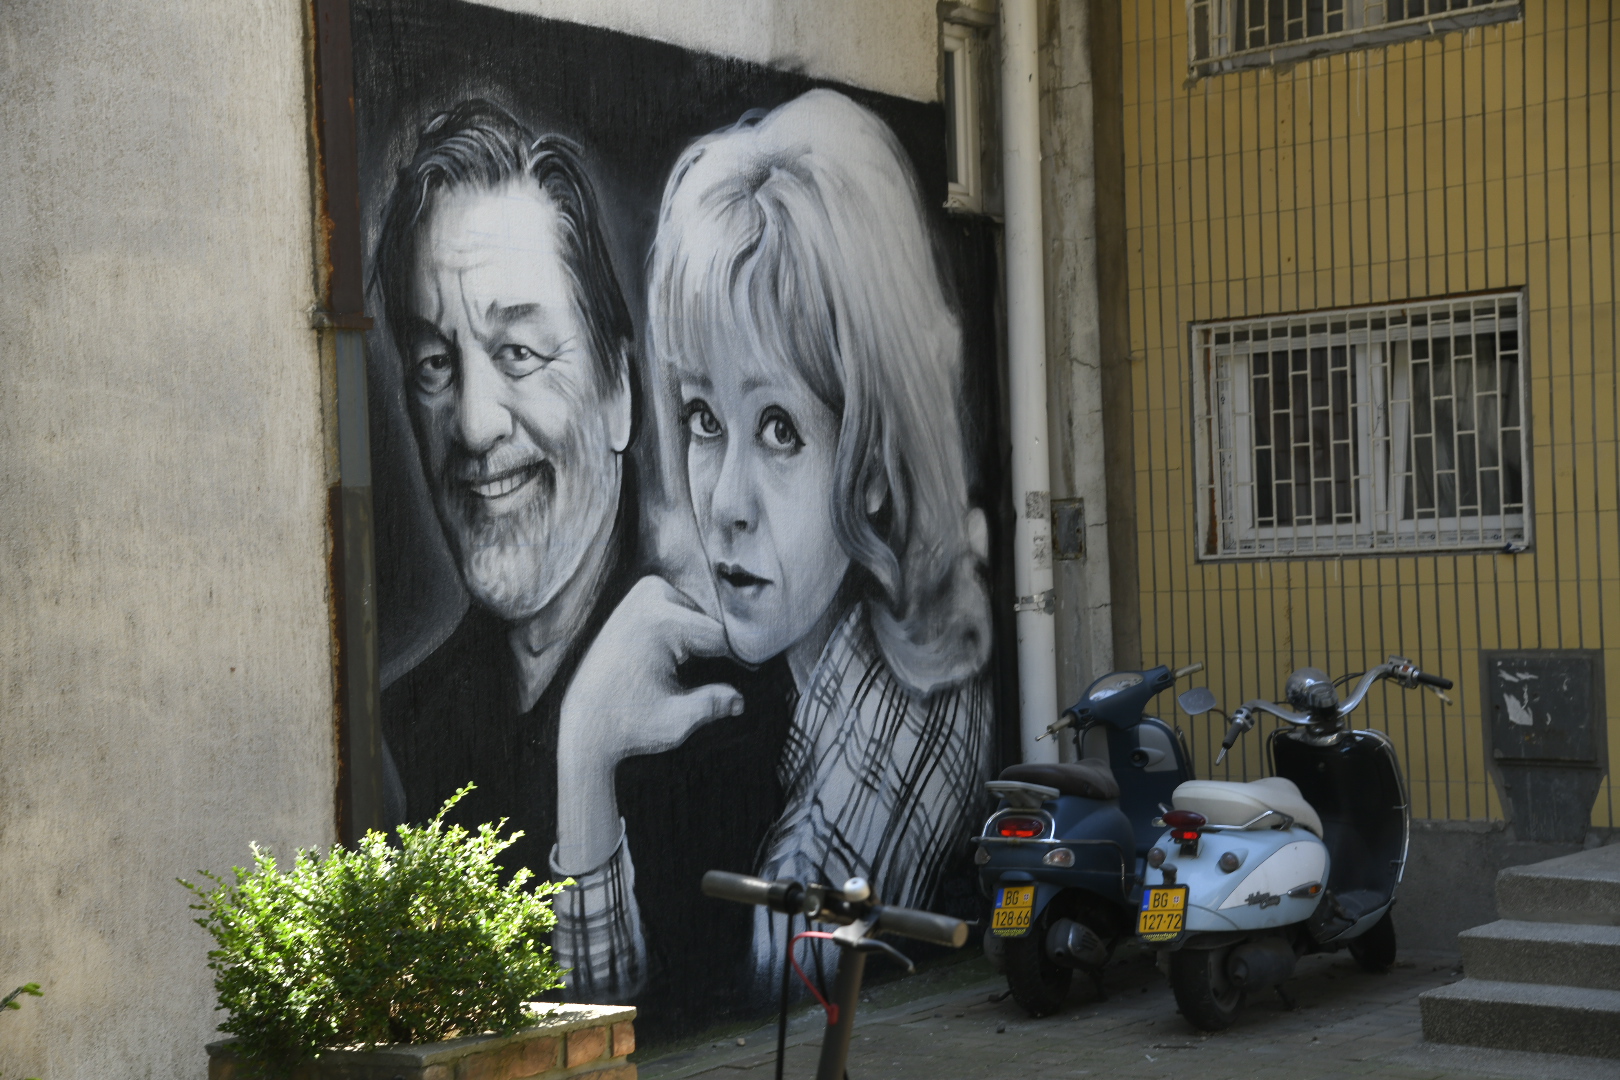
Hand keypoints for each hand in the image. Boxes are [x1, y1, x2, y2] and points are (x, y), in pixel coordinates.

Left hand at [554, 575, 741, 872]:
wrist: (584, 722)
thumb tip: (740, 700)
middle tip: (735, 673)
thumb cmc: (626, 724)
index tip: (755, 673)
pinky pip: (682, 610)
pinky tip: (682, 659)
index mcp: (662, 621)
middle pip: (710, 621)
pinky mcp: (638, 597)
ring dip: (706, 638)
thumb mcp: (676, 721)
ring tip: (703, 668)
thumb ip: (713, 704)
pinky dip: (689, 631)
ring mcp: (642, 593)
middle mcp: (650, 596)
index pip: (721, 636)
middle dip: (722, 648)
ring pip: (699, 614)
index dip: (743, 659)